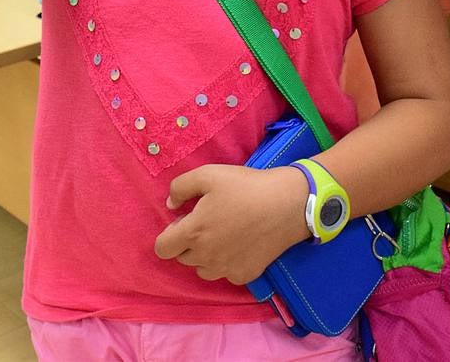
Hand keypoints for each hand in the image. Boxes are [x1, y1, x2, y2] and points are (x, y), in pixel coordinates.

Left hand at [154, 164, 309, 284]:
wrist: (287, 205)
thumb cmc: (245, 187)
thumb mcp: (207, 174)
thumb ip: (180, 188)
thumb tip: (170, 206)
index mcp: (193, 233)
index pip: (162, 249)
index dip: (168, 234)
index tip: (183, 221)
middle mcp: (206, 257)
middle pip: (182, 258)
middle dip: (188, 242)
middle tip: (208, 221)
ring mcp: (226, 269)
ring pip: (202, 269)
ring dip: (205, 255)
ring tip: (223, 234)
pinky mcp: (245, 276)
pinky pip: (226, 274)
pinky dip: (227, 262)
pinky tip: (240, 244)